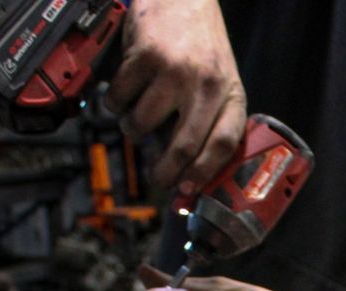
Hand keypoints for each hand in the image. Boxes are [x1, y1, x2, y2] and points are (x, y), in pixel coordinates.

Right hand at [105, 0, 245, 193]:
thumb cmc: (200, 44)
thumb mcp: (220, 82)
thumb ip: (211, 119)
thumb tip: (188, 170)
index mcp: (230, 94)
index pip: (223, 145)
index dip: (203, 174)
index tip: (187, 191)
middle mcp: (206, 85)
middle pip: (184, 146)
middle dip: (165, 172)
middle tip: (156, 180)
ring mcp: (176, 70)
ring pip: (144, 124)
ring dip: (133, 130)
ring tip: (135, 120)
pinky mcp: (145, 56)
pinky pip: (120, 97)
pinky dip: (115, 103)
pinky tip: (122, 95)